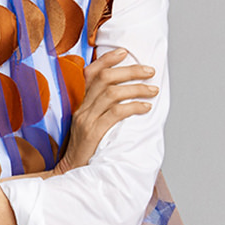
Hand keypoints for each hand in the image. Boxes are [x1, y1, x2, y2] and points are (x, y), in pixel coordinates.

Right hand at [54, 48, 157, 173]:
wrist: (71, 172)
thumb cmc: (86, 149)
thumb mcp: (88, 124)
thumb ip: (101, 109)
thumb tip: (126, 95)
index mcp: (79, 103)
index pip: (90, 73)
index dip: (107, 60)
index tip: (125, 52)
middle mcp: (81, 108)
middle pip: (105, 78)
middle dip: (130, 71)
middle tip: (150, 71)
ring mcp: (86, 120)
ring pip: (112, 93)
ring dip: (136, 88)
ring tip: (153, 90)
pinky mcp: (93, 133)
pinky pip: (115, 113)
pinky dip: (133, 107)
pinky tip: (146, 107)